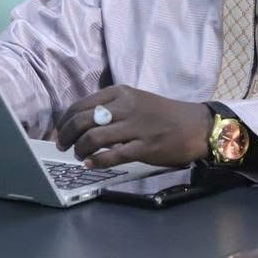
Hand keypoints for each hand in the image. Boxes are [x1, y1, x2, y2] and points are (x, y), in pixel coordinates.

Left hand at [55, 85, 211, 168]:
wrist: (197, 125)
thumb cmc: (162, 115)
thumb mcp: (134, 101)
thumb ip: (110, 107)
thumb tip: (81, 122)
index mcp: (119, 93)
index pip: (80, 105)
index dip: (65, 121)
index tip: (60, 132)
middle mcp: (125, 106)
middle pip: (83, 120)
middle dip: (67, 135)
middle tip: (63, 146)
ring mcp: (135, 126)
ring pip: (94, 136)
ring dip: (80, 149)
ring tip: (79, 155)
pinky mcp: (145, 146)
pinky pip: (114, 154)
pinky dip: (98, 160)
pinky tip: (91, 164)